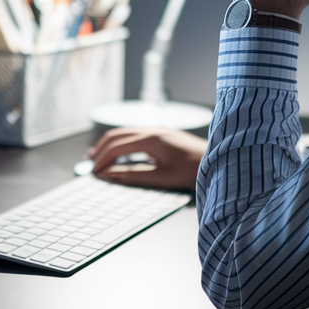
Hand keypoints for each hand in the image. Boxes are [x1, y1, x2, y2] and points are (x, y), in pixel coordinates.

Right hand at [86, 127, 207, 190]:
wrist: (219, 161)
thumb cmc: (194, 171)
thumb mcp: (161, 178)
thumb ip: (133, 176)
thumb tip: (110, 175)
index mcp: (151, 139)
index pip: (117, 147)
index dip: (102, 160)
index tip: (94, 172)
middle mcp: (153, 129)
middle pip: (117, 135)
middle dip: (101, 148)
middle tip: (90, 162)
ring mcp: (159, 129)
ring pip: (126, 132)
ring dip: (111, 144)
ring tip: (99, 156)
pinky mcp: (164, 133)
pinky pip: (136, 134)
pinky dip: (123, 142)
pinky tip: (121, 152)